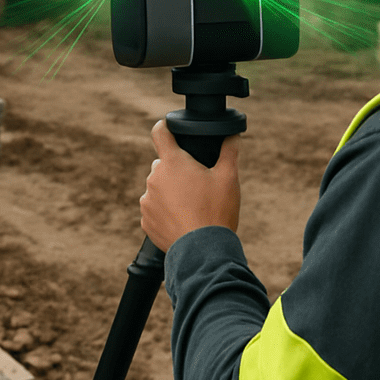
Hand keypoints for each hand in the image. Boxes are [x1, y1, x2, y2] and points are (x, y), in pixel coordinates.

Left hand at [139, 119, 240, 251]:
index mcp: (172, 162)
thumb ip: (230, 151)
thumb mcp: (229, 177)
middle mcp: (154, 179)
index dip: (165, 128)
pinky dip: (166, 211)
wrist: (203, 252)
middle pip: (163, 164)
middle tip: (197, 183)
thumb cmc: (216, 211)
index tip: (170, 130)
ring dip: (170, 191)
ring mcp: (147, 201)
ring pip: (158, 187)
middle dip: (178, 170)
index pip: (159, 133)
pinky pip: (155, 208)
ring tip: (192, 206)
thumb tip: (233, 135)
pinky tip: (183, 219)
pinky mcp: (146, 221)